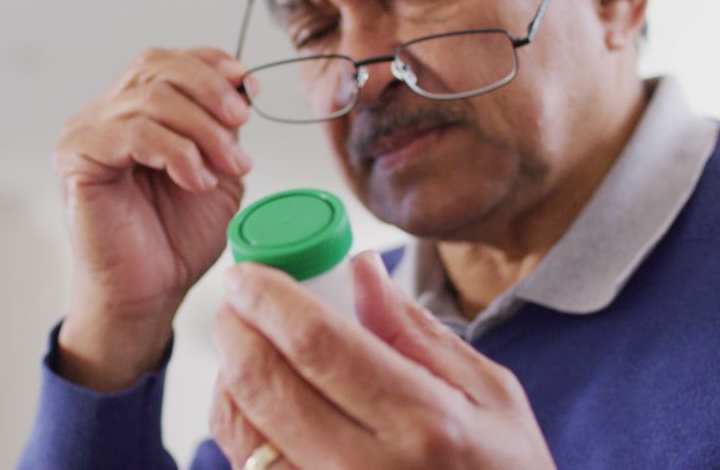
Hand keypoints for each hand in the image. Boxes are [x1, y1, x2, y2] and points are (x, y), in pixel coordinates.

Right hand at [55, 47, 251, 390]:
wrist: (148, 293)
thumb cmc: (174, 240)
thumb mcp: (217, 173)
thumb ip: (225, 131)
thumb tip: (243, 88)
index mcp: (135, 110)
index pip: (169, 61)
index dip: (212, 64)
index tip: (250, 87)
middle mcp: (106, 114)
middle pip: (158, 66)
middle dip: (211, 93)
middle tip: (240, 127)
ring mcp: (87, 132)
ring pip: (151, 97)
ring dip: (201, 130)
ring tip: (224, 168)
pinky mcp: (78, 157)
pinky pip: (132, 131)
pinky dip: (175, 151)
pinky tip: (194, 180)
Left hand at [209, 253, 554, 468]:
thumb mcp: (490, 396)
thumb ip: (416, 331)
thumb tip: (361, 269)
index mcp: (425, 426)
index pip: (318, 342)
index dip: (268, 296)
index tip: (249, 271)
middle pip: (263, 381)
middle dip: (235, 326)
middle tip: (240, 298)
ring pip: (238, 427)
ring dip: (230, 372)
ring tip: (249, 344)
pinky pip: (244, 463)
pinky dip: (239, 420)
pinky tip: (260, 398)